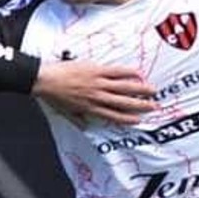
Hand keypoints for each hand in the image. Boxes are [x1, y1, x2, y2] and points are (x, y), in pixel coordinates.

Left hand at [33, 62, 155, 125]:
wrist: (44, 80)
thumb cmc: (54, 96)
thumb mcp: (66, 113)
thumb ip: (78, 120)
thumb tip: (86, 127)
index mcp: (90, 109)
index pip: (113, 116)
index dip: (127, 119)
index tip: (139, 120)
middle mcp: (97, 97)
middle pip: (123, 103)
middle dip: (140, 106)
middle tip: (153, 106)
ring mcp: (98, 83)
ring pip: (124, 88)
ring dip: (140, 90)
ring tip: (152, 91)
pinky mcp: (96, 70)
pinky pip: (116, 72)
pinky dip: (129, 73)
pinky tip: (139, 74)